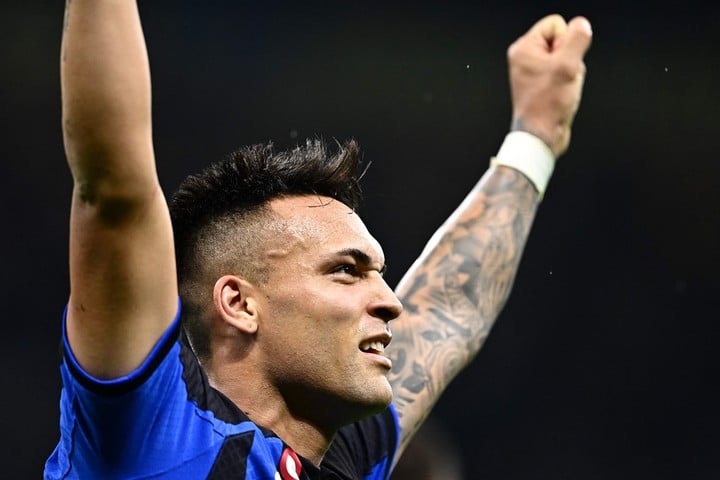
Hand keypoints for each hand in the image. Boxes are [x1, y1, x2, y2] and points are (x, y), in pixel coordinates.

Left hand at [507, 14, 592, 156]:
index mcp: (524, 48)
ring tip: (562, 88)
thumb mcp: (568, 66)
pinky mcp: (542, 83)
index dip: (567, 41)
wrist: (542, 135)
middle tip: (561, 78)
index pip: (555, 24)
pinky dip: (569, 82)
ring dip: (572, 72)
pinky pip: (565, 72)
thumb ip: (577, 39)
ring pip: (567, 57)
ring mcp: (534, 71)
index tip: (561, 63)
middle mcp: (526, 58)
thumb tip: (581, 25)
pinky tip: (564, 94)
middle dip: (570, 58)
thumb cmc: (547, 106)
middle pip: (563, 41)